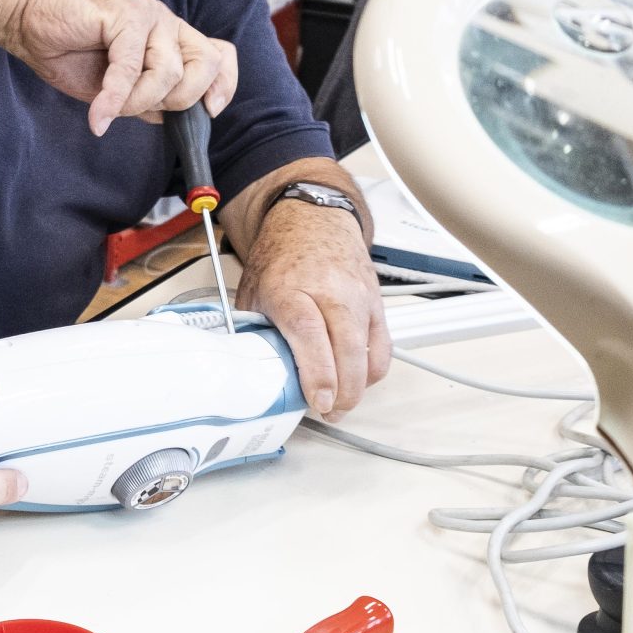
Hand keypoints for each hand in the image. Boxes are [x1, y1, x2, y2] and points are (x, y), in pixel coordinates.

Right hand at [0, 0, 236, 136]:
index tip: (210, 111)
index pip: (219, 55)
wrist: (24, 15)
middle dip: (178, 101)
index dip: (223, 85)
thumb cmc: (66, 46)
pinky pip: (130, 69)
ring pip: (169, 72)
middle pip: (204, 66)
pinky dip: (113, 100)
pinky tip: (98, 115)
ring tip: (108, 107)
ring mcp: (147, 16)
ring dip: (138, 102)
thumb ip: (145, 97)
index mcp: (169, 37)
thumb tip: (169, 117)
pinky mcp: (123, 15)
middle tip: (140, 109)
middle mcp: (165, 23)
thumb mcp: (115, 85)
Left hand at [239, 197, 389, 416]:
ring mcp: (359, 297)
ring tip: (340, 403)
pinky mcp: (376, 304)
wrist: (313, 220)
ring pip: (371, 351)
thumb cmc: (282, 256)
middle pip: (347, 348)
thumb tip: (248, 369)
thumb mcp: (253, 291)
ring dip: (358, 386)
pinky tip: (357, 381)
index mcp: (291, 288)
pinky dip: (373, 370)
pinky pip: (384, 346)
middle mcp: (330, 291)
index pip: (309, 333)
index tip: (317, 400)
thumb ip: (253, 329)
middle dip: (342, 391)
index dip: (317, 373)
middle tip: (328, 411)